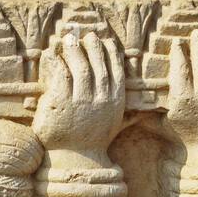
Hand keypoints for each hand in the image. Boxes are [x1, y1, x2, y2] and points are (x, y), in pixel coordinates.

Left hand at [32, 31, 125, 153]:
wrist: (74, 161)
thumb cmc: (93, 143)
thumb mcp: (114, 128)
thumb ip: (129, 117)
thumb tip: (144, 114)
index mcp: (114, 102)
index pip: (116, 70)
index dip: (111, 53)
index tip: (106, 41)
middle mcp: (99, 100)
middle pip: (98, 65)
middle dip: (93, 46)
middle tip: (86, 35)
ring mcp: (80, 101)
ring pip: (79, 67)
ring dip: (74, 49)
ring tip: (68, 39)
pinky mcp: (61, 103)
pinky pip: (61, 75)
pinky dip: (57, 61)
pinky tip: (54, 54)